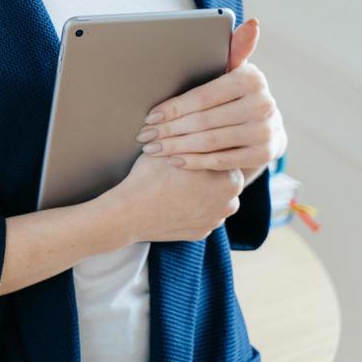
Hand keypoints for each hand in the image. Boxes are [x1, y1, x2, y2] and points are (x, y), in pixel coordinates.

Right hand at [107, 152, 244, 243]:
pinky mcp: (200, 233)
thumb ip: (195, 139)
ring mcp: (215, 221)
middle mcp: (230, 204)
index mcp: (231, 180)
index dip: (206, 150)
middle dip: (206, 173)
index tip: (191, 148)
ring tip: (176, 184)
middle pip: (222, 181)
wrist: (131, 212)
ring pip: (212, 200)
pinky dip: (189, 209)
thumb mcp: (174, 148)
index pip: (224, 158)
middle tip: (182, 166)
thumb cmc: (152, 175)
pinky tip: (173, 201)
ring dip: (200, 192)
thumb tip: (203, 127)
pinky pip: (199, 216)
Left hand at [134, 18, 286, 175]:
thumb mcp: (233, 71)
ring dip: (176, 147)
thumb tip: (251, 23)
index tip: (149, 116)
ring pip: (209, 142)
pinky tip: (174, 160)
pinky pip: (221, 161)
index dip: (172, 108)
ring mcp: (265, 132)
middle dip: (168, 129)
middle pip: (203, 121)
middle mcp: (264, 105)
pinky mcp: (264, 156)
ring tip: (153, 149)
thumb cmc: (235, 94)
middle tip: (144, 136)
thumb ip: (234, 50)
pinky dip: (194, 161)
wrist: (266, 126)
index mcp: (251, 79)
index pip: (202, 96)